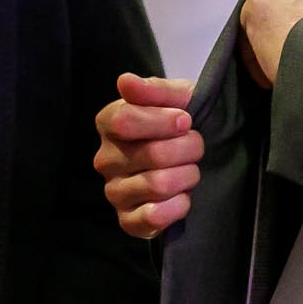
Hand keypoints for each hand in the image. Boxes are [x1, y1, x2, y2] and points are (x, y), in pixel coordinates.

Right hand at [96, 73, 200, 237]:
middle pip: (151, 154)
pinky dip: (178, 206)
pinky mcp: (128, 221)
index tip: (186, 120)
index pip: (124, 121)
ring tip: (192, 169)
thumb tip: (125, 82)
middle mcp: (105, 159)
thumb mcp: (177, 98)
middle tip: (197, 145)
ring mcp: (114, 192)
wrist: (192, 158)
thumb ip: (155, 89)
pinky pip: (153, 217)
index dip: (162, 121)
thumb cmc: (181, 123)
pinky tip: (184, 195)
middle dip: (187, 148)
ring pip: (157, 185)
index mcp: (109, 123)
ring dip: (187, 176)